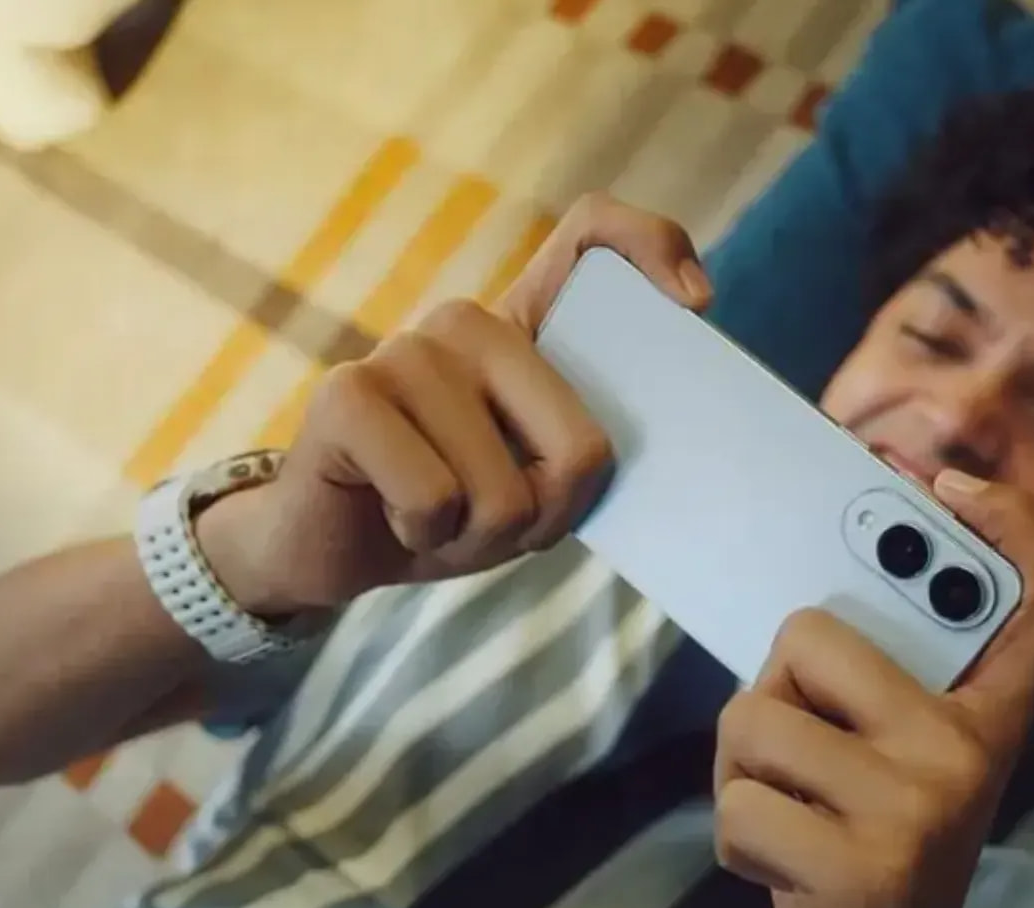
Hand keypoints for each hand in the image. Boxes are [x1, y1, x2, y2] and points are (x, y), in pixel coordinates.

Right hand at [199, 194, 711, 613]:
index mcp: (524, 328)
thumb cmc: (452, 511)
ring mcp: (405, 349)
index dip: (652, 243)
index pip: (591, 232)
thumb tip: (623, 451)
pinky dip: (426, 538)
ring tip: (438, 521)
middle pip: (581, 442)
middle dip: (550, 518)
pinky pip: (436, 498)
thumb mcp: (536, 485)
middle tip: (499, 522)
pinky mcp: (347, 392)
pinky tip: (395, 518)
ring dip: (479, 539)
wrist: (337, 548)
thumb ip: (581, 451)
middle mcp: (467, 321)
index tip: (696, 306)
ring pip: (503, 490)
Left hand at [712, 470, 1033, 907]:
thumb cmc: (854, 859)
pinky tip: (784, 879)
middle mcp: (974, 758)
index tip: (946, 486)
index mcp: (991, 721)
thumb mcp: (886, 768)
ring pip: (755, 716)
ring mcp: (923, 813)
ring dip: (741, 777)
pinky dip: (735, 841)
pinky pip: (736, 802)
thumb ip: (870, 685)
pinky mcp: (863, 873)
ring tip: (791, 826)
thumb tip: (805, 594)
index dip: (1012, 522)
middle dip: (771, 690)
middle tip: (805, 761)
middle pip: (814, 633)